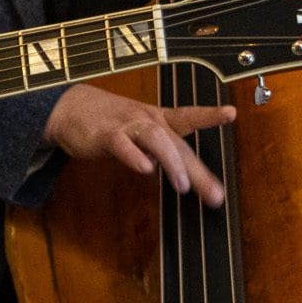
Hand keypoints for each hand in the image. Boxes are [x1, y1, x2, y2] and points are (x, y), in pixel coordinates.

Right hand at [43, 83, 234, 205]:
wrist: (70, 108)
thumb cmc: (110, 122)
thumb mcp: (141, 135)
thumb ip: (163, 155)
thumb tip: (188, 178)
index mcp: (159, 120)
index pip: (189, 116)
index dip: (210, 115)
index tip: (231, 113)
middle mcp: (147, 120)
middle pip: (178, 144)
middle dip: (198, 171)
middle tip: (215, 195)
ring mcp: (127, 126)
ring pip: (156, 140)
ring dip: (171, 163)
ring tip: (183, 186)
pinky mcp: (106, 135)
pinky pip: (122, 145)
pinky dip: (134, 156)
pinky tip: (144, 169)